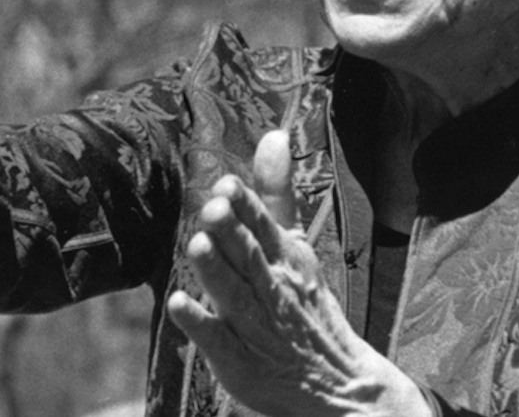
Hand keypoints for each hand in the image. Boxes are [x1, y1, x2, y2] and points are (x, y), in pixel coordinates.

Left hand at [165, 132, 430, 416]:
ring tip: (198, 246)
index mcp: (285, 257)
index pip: (264, 227)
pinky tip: (179, 304)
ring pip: (234, 294)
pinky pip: (217, 341)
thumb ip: (276, 194)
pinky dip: (200, 323)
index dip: (245, 207)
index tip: (227, 184)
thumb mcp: (295, 245)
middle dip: (231, 232)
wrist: (340, 384)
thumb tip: (274, 134)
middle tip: (213, 208)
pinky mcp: (239, 361)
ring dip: (216, 271)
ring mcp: (255, 326)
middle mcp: (271, 288)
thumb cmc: (303, 302)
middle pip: (249, 257)